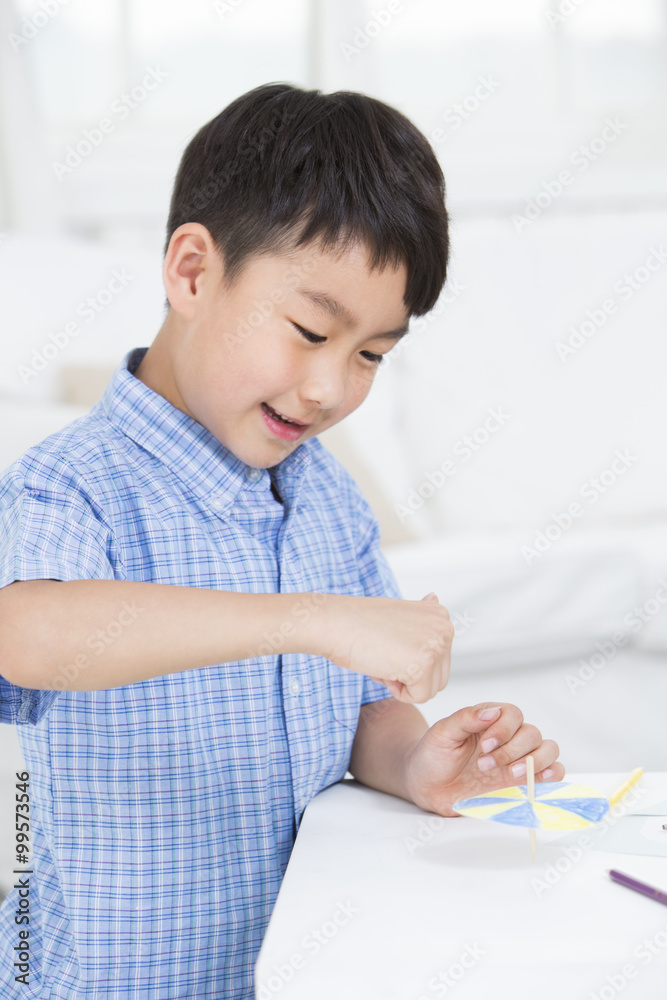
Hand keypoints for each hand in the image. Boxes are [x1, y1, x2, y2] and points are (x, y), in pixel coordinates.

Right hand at [324, 591, 451, 703]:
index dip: (408, 660)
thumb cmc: (359, 622)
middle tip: (384, 654)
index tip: (388, 643)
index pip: (437, 660)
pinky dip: (398, 692)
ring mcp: (437, 645)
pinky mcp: (424, 665)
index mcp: (440, 614)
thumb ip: (421, 617)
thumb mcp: (397, 615)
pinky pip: (419, 697)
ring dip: (404, 684)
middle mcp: (445, 627)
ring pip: (430, 689)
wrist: (335, 623)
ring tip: (384, 659)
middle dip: (410, 675)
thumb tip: (435, 597)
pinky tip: (383, 668)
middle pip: (438, 677)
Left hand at [402, 702, 564, 815]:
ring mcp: (517, 759)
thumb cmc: (433, 755)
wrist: (428, 786)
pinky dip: (553, 774)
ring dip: (534, 761)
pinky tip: (542, 778)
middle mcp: (508, 737)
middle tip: (484, 765)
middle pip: (532, 733)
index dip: (504, 729)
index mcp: (490, 720)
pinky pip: (551, 772)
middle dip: (512, 750)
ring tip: (510, 774)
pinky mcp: (521, 781)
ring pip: (547, 749)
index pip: (513, 714)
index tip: (484, 746)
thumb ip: (465, 719)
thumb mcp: (442, 733)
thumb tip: (492, 712)